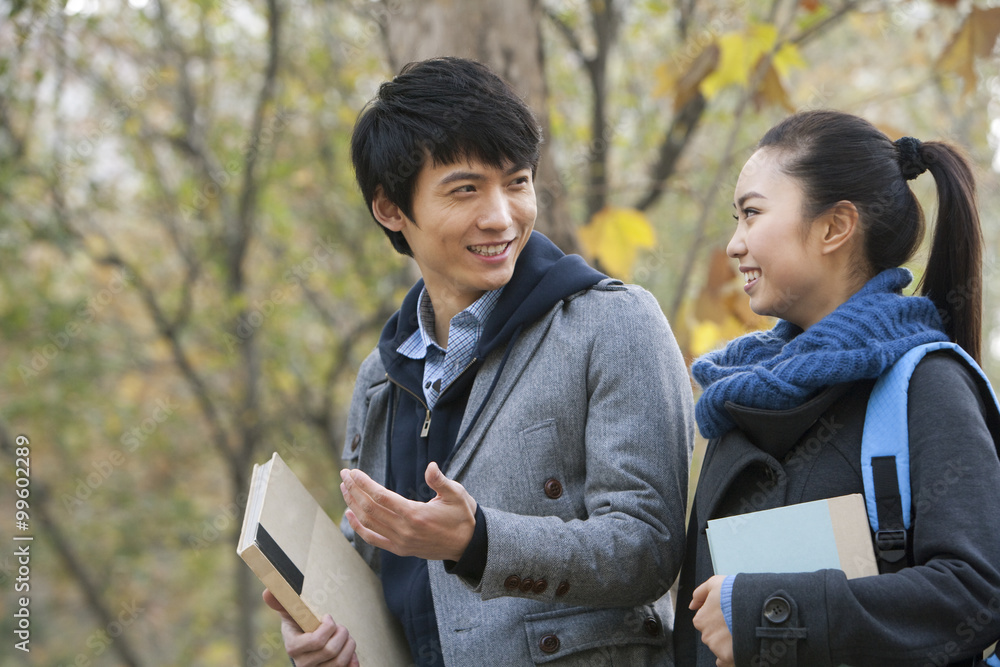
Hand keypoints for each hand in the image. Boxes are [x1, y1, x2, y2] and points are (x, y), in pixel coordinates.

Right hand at [263, 589, 359, 666]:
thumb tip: (267, 591)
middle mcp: (303, 664)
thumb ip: (281, 602)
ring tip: (345, 637)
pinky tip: (350, 653)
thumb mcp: (291, 613)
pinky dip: (352, 661)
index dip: (328, 627)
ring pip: (340, 662)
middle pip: (331, 650)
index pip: (316, 640)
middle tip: (340, 627)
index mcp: (293, 647)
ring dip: (349, 645)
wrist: (308, 647)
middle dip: (342, 633)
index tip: (328, 617)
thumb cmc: (300, 626)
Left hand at [340, 462, 476, 561]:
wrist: (467, 545)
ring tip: (344, 487)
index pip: (381, 497)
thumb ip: (441, 481)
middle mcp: (404, 530)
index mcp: (415, 515)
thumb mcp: (456, 494)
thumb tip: (430, 466)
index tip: (354, 471)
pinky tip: (349, 513)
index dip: (365, 483)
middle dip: (354, 489)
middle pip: (370, 508)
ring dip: (353, 503)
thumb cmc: (462, 516)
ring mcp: (400, 542)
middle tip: (344, 473)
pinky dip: (358, 527)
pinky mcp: (399, 549)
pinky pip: (373, 538)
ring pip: (368, 522)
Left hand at [690, 575, 734, 666]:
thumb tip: (692, 605)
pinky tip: (741, 648)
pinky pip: (727, 662)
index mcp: (701, 619)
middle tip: (736, 624)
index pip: (705, 622)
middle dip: (723, 632)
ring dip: (729, 643)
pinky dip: (732, 657)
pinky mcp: (728, 657)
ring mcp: (717, 648)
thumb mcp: (715, 583)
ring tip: (743, 632)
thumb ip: (700, 593)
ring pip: (721, 648)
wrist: (756, 606)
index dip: (718, 618)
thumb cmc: (736, 594)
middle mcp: (706, 635)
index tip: (727, 616)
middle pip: (713, 636)